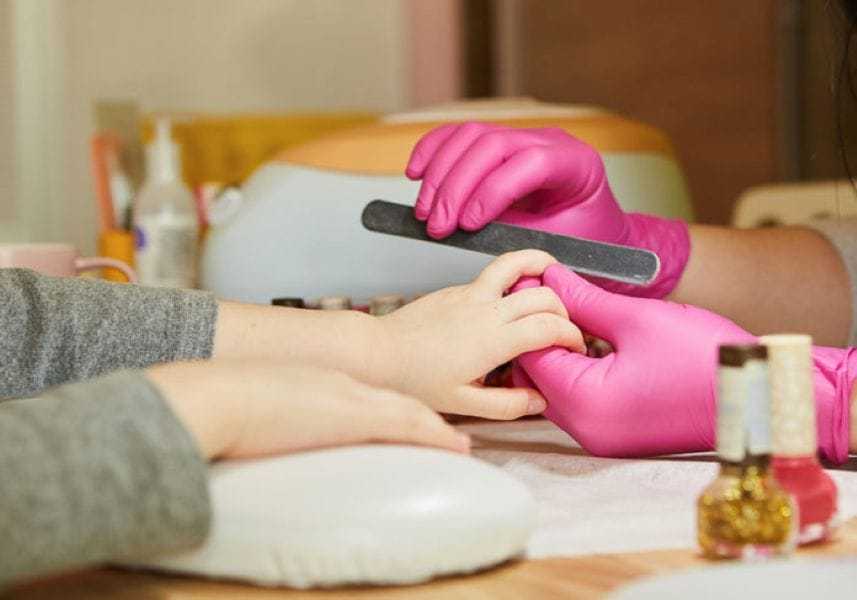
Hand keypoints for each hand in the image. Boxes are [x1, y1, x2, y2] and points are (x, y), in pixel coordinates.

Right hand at [147, 361, 470, 459]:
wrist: (217, 396)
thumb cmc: (227, 403)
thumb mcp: (261, 404)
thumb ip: (278, 411)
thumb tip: (274, 428)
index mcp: (323, 384)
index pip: (371, 397)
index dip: (397, 408)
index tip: (413, 419)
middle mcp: (344, 386)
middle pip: (398, 401)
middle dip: (426, 415)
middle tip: (451, 431)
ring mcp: (351, 399)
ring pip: (410, 411)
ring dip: (438, 428)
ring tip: (461, 443)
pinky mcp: (354, 416)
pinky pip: (408, 425)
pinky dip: (437, 436)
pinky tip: (459, 446)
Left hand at [377, 250, 584, 419]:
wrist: (376, 353)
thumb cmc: (414, 379)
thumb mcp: (464, 404)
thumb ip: (508, 405)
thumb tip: (540, 401)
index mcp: (493, 340)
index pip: (549, 326)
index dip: (572, 334)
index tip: (575, 347)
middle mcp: (486, 310)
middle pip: (543, 294)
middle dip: (565, 308)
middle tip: (568, 325)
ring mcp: (470, 294)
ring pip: (517, 265)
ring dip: (542, 266)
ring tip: (556, 277)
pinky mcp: (457, 289)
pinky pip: (494, 274)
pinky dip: (515, 277)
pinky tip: (514, 297)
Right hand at [406, 122, 688, 297]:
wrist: (596, 232)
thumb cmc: (586, 241)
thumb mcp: (561, 245)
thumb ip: (521, 238)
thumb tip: (475, 240)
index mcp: (577, 163)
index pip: (528, 162)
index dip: (493, 190)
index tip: (469, 224)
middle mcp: (549, 141)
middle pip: (492, 143)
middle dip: (456, 186)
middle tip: (437, 225)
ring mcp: (522, 136)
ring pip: (470, 136)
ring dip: (439, 173)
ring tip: (425, 212)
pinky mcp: (499, 142)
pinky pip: (460, 136)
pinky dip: (434, 151)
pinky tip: (417, 175)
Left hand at [514, 264, 752, 456]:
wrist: (760, 397)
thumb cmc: (707, 358)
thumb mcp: (638, 318)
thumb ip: (584, 300)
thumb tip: (550, 280)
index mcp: (587, 404)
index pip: (530, 355)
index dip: (529, 313)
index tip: (534, 281)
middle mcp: (587, 430)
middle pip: (537, 375)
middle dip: (542, 334)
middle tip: (557, 294)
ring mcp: (602, 437)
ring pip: (556, 388)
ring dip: (561, 352)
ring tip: (582, 314)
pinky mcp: (615, 436)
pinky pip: (580, 400)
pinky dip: (580, 370)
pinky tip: (599, 342)